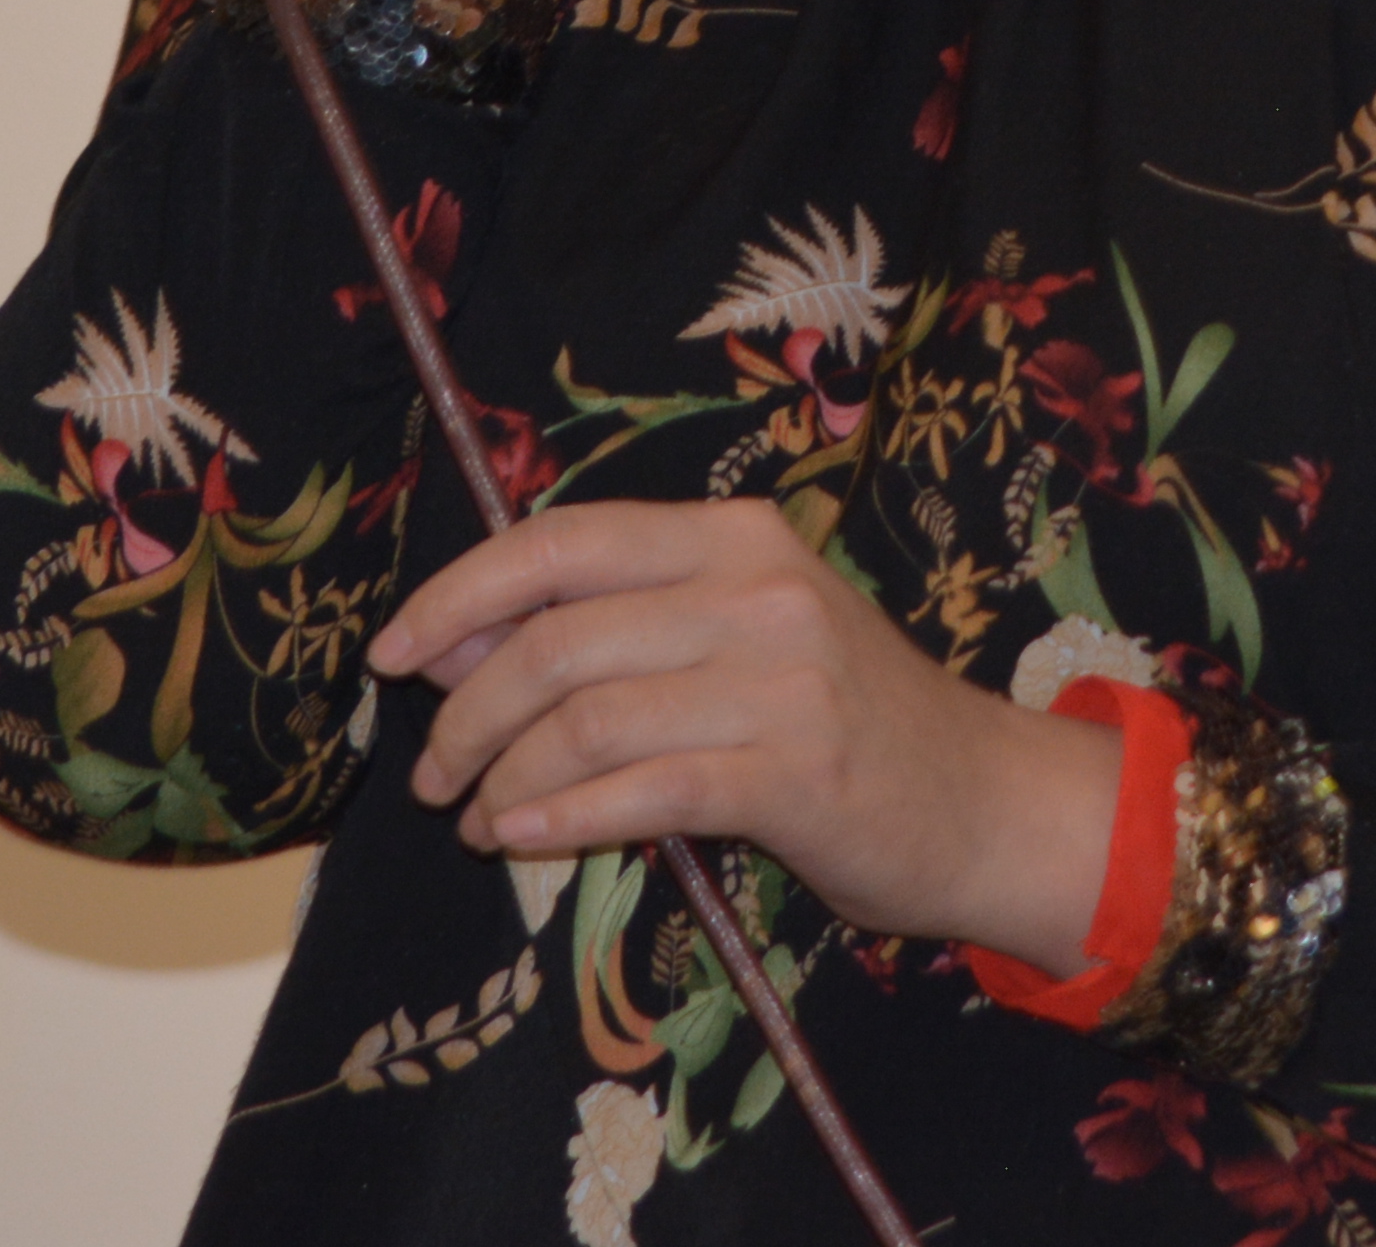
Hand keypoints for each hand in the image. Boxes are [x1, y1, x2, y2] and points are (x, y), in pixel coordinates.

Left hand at [373, 500, 1123, 964]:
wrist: (981, 797)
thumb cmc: (843, 717)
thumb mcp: (733, 639)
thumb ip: (609, 628)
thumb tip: (449, 642)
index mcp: (732, 535)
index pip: (560, 543)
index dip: (459, 595)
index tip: (394, 654)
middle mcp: (756, 588)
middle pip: (556, 639)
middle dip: (465, 714)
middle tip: (432, 775)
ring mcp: (781, 678)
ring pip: (585, 719)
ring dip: (503, 780)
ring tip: (481, 821)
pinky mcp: (794, 772)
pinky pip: (640, 791)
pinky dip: (562, 819)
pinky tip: (526, 840)